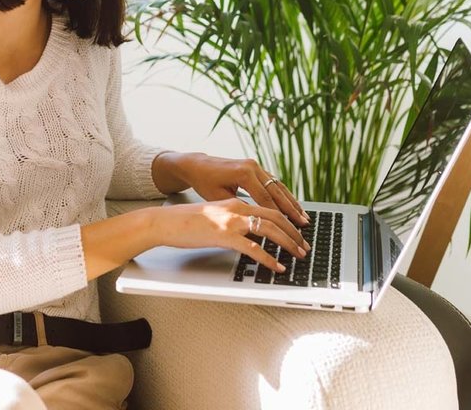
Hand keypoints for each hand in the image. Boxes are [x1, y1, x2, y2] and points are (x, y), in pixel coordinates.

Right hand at [153, 197, 307, 272]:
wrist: (165, 222)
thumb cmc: (187, 222)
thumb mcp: (215, 215)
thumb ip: (233, 220)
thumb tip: (250, 234)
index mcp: (235, 202)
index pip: (269, 208)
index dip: (287, 221)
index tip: (298, 232)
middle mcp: (236, 208)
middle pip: (274, 217)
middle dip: (294, 232)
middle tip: (305, 246)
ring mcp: (230, 221)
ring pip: (268, 229)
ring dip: (287, 243)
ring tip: (297, 255)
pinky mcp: (223, 236)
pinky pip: (252, 248)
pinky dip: (268, 258)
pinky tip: (276, 266)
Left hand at [156, 152, 309, 227]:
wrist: (197, 164)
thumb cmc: (205, 182)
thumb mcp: (219, 198)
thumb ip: (239, 207)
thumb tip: (256, 223)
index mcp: (244, 173)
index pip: (266, 199)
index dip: (279, 216)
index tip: (290, 230)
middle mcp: (252, 166)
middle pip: (277, 192)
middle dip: (292, 210)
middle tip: (305, 225)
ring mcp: (255, 165)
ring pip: (279, 186)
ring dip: (292, 202)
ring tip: (304, 217)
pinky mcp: (255, 167)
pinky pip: (274, 183)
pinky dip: (284, 195)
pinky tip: (293, 206)